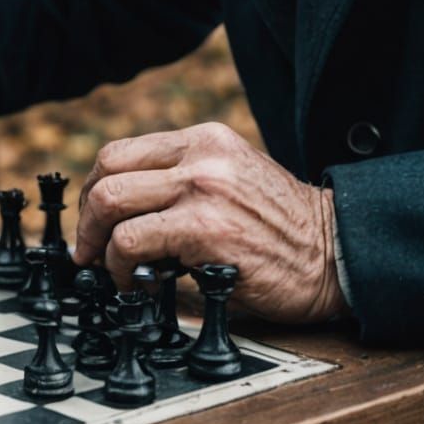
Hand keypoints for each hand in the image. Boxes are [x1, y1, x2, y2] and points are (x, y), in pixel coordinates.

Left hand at [73, 122, 346, 324]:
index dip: (94, 190)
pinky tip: (134, 282)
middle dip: (86, 217)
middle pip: (107, 172)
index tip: (91, 221)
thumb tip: (122, 214)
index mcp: (203, 140)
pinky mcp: (206, 229)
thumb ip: (182, 181)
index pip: (120, 153)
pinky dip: (120, 266)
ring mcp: (202, 189)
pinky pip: (133, 241)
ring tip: (110, 270)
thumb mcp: (230, 179)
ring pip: (111, 202)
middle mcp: (200, 156)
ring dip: (98, 243)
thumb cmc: (283, 229)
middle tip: (88, 250)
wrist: (337, 255)